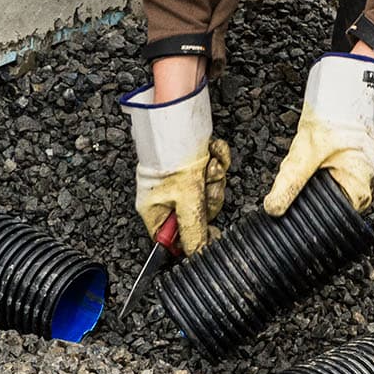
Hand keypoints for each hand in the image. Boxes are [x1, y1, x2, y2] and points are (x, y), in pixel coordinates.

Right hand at [121, 81, 230, 253]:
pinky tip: (212, 152)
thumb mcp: (187, 199)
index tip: (213, 235)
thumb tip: (198, 256)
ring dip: (215, 177)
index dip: (195, 239)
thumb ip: (193, 232)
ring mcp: (182, 179)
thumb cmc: (171, 155)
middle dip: (209, 198)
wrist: (177, 117)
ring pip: (209, 192)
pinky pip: (214, 172)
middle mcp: (167, 196)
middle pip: (198, 215)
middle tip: (207, 185)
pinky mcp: (195, 163)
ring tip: (208, 164)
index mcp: (155, 210)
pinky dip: (218, 160)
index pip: (174, 239)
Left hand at [265, 52, 373, 215]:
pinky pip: (361, 168)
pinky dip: (346, 163)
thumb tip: (273, 208)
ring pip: (352, 182)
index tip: (308, 195)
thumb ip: (289, 183)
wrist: (354, 85)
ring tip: (326, 156)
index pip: (340, 214)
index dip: (320, 206)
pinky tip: (336, 152)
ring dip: (335, 174)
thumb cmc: (334, 117)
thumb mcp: (304, 152)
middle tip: (316, 166)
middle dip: (326, 186)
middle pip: (345, 196)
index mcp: (363, 186)